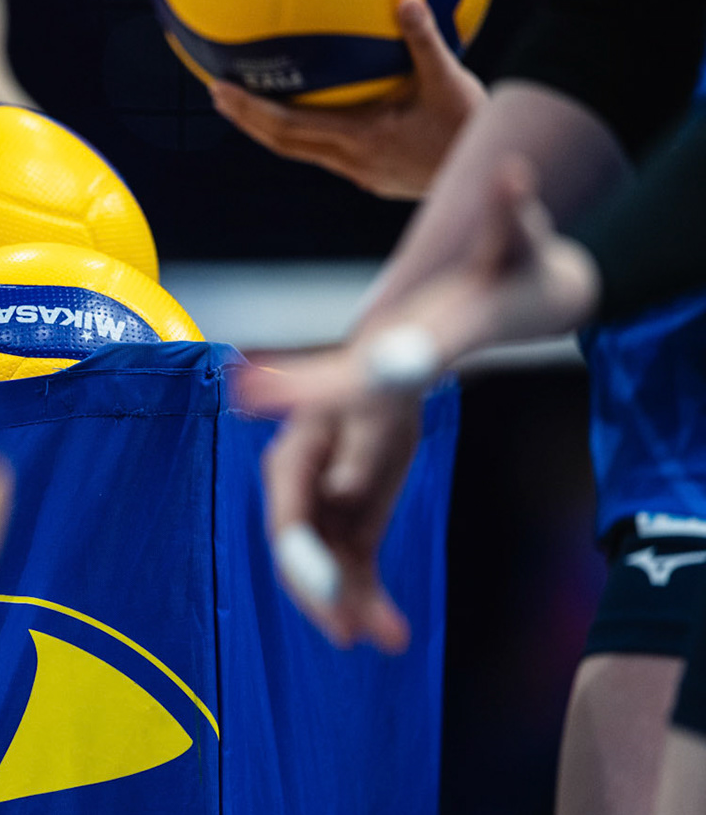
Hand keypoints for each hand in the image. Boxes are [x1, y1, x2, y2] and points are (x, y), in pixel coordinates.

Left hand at [210, 0, 485, 199]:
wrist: (489, 175)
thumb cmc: (470, 127)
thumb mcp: (448, 79)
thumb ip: (424, 39)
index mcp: (358, 139)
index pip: (288, 127)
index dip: (250, 111)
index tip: (221, 90)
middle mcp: (350, 162)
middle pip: (282, 143)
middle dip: (246, 119)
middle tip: (218, 93)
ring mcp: (359, 172)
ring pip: (301, 151)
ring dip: (270, 129)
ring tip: (247, 104)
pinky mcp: (372, 176)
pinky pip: (325, 153)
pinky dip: (304, 133)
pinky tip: (308, 115)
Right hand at [235, 158, 600, 648]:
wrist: (493, 277)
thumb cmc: (508, 263)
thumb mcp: (516, 247)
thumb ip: (508, 219)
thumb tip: (515, 173)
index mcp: (374, 359)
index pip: (330, 405)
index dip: (321, 450)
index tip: (329, 492)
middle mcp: (345, 411)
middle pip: (297, 490)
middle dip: (310, 554)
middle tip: (334, 615)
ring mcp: (351, 447)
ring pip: (321, 529)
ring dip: (341, 588)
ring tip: (374, 642)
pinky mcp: (372, 474)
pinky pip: (356, 539)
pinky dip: (366, 585)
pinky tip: (394, 634)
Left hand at [236, 158, 599, 417]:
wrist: (531, 302)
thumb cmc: (524, 263)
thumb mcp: (521, 235)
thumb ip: (510, 208)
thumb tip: (512, 172)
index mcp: (453, 332)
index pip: (407, 357)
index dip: (379, 368)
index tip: (347, 383)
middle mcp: (421, 357)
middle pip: (362, 384)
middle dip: (312, 391)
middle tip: (253, 392)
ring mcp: (400, 363)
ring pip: (342, 386)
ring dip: (293, 390)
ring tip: (240, 388)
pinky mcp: (384, 359)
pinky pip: (336, 376)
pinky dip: (298, 382)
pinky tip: (249, 382)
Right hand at [260, 403, 421, 650]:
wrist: (392, 374)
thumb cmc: (376, 380)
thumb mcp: (370, 405)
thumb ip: (355, 446)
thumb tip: (340, 489)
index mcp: (290, 463)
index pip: (288, 526)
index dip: (306, 568)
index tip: (330, 602)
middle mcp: (298, 495)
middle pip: (301, 558)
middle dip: (325, 599)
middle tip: (351, 635)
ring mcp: (322, 513)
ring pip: (331, 572)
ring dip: (356, 608)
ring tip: (392, 639)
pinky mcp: (349, 523)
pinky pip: (356, 570)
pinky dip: (372, 600)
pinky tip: (392, 631)